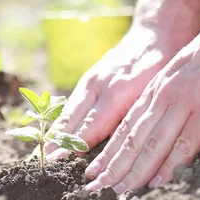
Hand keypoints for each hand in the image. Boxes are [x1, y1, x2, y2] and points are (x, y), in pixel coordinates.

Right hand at [44, 21, 186, 159]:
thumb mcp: (151, 94)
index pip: (89, 127)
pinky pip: (71, 104)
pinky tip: (54, 134)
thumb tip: (117, 149)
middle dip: (55, 142)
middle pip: (70, 121)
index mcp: (114, 93)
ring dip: (53, 133)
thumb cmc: (159, 68)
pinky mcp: (88, 80)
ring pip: (67, 112)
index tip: (58, 162)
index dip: (72, 146)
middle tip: (40, 162)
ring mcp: (89, 82)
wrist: (153, 36)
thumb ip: (131, 119)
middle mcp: (96, 87)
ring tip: (40, 152)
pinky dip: (61, 121)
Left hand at [84, 13, 199, 192]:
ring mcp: (183, 103)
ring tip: (118, 190)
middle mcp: (163, 96)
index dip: (109, 150)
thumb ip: (170, 94)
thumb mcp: (182, 72)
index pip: (126, 125)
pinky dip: (170, 165)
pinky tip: (158, 181)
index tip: (95, 169)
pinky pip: (184, 143)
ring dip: (133, 170)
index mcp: (156, 89)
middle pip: (131, 137)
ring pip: (151, 143)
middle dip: (112, 165)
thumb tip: (164, 119)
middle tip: (95, 186)